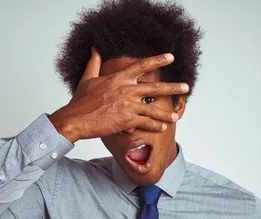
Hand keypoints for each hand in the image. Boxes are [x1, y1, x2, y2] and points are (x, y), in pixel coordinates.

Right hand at [49, 48, 189, 142]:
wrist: (75, 119)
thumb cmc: (80, 101)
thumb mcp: (87, 78)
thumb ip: (94, 63)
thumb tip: (95, 49)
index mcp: (118, 78)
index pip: (142, 66)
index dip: (158, 60)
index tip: (171, 57)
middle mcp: (126, 90)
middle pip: (155, 87)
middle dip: (172, 87)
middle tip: (186, 87)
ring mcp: (128, 105)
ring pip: (153, 108)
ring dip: (166, 113)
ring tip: (177, 115)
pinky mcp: (126, 120)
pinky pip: (145, 123)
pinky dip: (155, 125)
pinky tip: (163, 127)